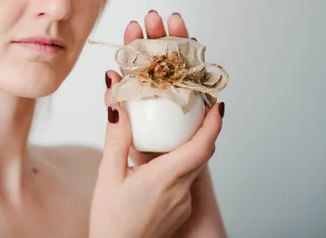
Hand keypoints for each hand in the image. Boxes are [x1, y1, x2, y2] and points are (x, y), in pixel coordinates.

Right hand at [89, 11, 223, 237]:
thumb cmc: (110, 220)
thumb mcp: (108, 175)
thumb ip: (116, 138)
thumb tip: (117, 105)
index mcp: (164, 178)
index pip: (201, 147)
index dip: (213, 124)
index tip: (217, 105)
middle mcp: (180, 191)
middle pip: (201, 153)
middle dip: (202, 129)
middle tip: (195, 108)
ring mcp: (183, 203)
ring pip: (194, 166)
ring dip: (188, 147)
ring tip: (172, 131)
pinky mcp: (181, 210)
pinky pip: (186, 180)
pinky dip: (179, 165)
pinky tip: (160, 162)